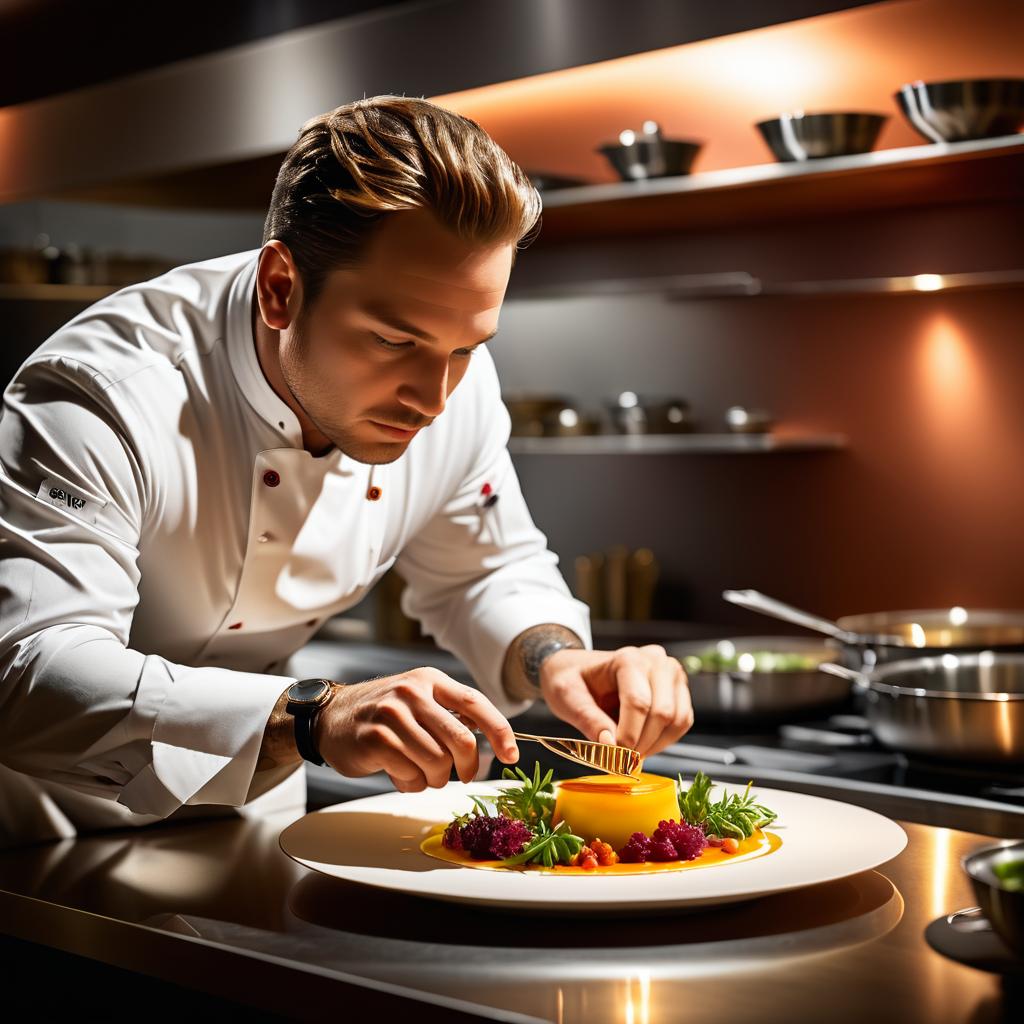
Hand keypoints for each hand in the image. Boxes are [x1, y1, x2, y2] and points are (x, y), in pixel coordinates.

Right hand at [314, 668, 519, 791]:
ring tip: (421, 773)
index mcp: (430, 680)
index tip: (512, 755)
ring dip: (434, 778)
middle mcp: (412, 692)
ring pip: (437, 762)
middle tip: (461, 775)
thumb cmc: (384, 715)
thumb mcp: (418, 700)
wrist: (331, 717)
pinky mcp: (375, 739)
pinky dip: (411, 783)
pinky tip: (400, 774)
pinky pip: (410, 773)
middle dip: (467, 766)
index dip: (500, 731)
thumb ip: (450, 715)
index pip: (475, 703)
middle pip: (461, 740)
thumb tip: (491, 741)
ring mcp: (392, 714)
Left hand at [539, 645, 692, 757]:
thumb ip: (589, 720)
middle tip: (621, 760)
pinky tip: (641, 745)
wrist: (577, 670)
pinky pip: (682, 723)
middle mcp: (656, 661)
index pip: (638, 702)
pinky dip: (664, 741)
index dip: (628, 735)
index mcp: (628, 658)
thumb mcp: (567, 697)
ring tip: (630, 754)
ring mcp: (671, 675)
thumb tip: (611, 747)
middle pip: (662, 712)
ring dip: (655, 744)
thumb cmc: (570, 679)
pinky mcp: (678, 691)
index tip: (613, 756)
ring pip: (677, 719)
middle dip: (641, 743)